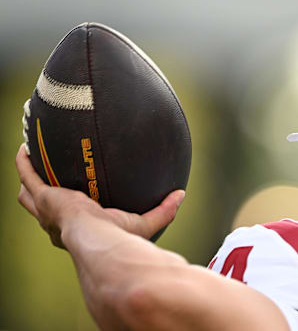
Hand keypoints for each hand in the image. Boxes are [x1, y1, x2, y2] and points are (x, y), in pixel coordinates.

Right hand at [15, 144, 184, 248]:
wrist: (98, 239)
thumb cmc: (118, 239)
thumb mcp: (143, 223)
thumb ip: (164, 210)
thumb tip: (181, 196)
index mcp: (76, 232)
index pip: (68, 222)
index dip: (66, 213)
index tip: (74, 200)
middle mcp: (56, 222)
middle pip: (41, 208)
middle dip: (40, 194)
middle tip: (43, 178)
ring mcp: (47, 208)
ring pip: (28, 193)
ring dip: (29, 176)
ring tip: (30, 159)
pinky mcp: (44, 196)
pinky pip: (28, 175)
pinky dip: (25, 163)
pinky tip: (26, 149)